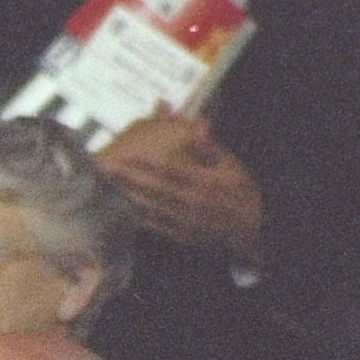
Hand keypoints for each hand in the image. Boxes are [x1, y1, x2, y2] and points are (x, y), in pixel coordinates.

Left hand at [95, 112, 262, 261]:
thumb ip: (211, 148)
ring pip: (150, 207)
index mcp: (204, 182)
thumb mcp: (232, 166)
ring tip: (106, 186)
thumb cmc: (241, 193)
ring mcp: (184, 220)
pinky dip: (138, 216)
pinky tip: (122, 209)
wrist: (252, 228)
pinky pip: (155, 225)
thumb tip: (200, 126)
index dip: (146, 163)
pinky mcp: (181, 234)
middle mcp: (191, 201)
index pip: (169, 170)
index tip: (126, 155)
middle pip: (154, 188)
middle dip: (128, 178)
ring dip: (127, 196)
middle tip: (106, 168)